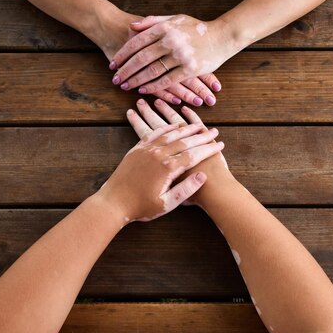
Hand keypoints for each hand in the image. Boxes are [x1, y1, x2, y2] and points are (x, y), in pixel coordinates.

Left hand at [98, 115, 223, 221]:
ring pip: (170, 134)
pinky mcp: (137, 149)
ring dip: (185, 129)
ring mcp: (146, 150)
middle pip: (184, 141)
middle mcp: (158, 155)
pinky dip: (166, 128)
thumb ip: (185, 190)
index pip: (194, 155)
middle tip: (213, 131)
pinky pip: (154, 134)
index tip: (220, 144)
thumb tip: (202, 176)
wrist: (113, 202)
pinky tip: (174, 125)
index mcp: (167, 168)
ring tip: (198, 125)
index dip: (208, 149)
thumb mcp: (166, 204)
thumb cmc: (141, 207)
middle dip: (201, 136)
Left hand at [110, 14, 232, 96]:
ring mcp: (181, 56)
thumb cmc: (196, 28)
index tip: (113, 64)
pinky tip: (143, 90)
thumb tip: (132, 26)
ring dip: (136, 80)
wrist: (222, 36)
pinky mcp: (189, 69)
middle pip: (141, 58)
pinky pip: (167, 80)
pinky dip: (153, 86)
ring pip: (152, 71)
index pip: (137, 42)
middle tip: (115, 79)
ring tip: (125, 86)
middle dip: (125, 70)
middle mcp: (171, 41)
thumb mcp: (174, 18)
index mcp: (165, 28)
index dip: (123, 55)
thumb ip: (153, 21)